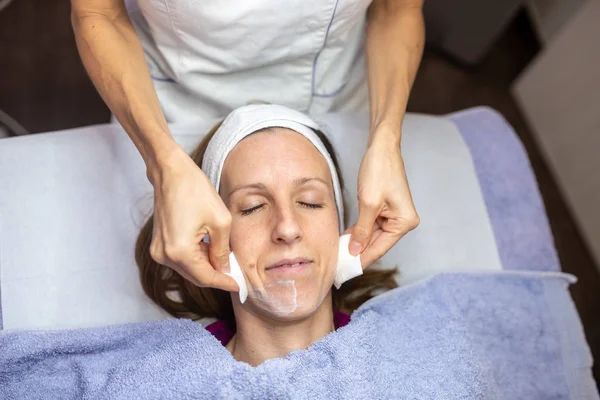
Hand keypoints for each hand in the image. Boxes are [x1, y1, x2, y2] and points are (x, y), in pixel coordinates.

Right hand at [147, 145, 238, 291]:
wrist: (170, 172)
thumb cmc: (195, 190)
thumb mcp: (220, 221)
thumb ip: (223, 250)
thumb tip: (225, 269)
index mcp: (180, 251)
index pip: (206, 278)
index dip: (225, 283)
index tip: (240, 286)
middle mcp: (165, 256)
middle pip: (196, 277)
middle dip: (217, 277)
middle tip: (237, 277)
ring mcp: (158, 250)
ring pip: (188, 270)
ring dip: (207, 268)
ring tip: (227, 262)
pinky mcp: (158, 244)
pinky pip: (181, 259)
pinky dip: (197, 259)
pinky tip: (211, 252)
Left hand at [348, 131, 419, 266]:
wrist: (381, 146)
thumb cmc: (379, 170)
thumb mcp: (369, 203)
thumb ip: (362, 230)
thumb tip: (354, 251)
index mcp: (405, 222)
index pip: (380, 248)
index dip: (361, 260)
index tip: (346, 271)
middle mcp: (403, 221)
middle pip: (377, 244)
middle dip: (357, 253)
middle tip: (337, 265)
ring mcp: (394, 216)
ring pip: (372, 236)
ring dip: (356, 243)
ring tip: (337, 255)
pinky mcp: (385, 209)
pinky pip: (370, 226)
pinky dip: (358, 232)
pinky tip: (344, 240)